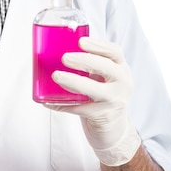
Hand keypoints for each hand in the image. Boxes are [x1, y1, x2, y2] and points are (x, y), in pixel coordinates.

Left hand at [50, 37, 140, 165]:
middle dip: (85, 60)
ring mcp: (114, 101)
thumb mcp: (103, 78)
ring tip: (57, 76)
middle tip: (65, 57)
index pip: (115, 52)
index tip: (81, 41)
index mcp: (121, 69)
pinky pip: (80, 109)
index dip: (98, 45)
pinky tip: (49, 101)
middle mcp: (122, 83)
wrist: (114, 129)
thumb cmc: (103, 97)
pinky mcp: (103, 116)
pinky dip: (63, 104)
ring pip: (95, 89)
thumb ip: (88, 66)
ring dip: (74, 82)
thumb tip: (53, 51)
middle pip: (107, 67)